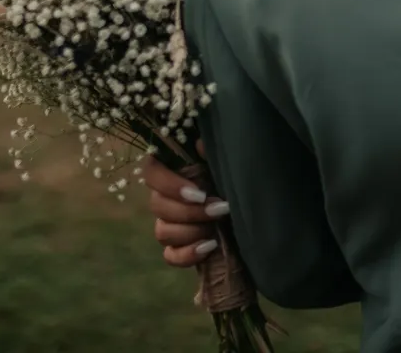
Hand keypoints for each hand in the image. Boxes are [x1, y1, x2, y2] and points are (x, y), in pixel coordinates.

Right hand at [142, 152, 230, 267]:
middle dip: (190, 212)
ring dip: (191, 232)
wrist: (249, 209)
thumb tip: (200, 143)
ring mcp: (168, 225)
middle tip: (220, 210)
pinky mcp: (176, 249)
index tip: (199, 194)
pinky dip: (187, 254)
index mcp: (173, 172)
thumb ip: (211, 151)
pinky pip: (170, 256)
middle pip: (157, 206)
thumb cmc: (234, 179)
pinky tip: (208, 247)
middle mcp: (165, 198)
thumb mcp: (226, 163)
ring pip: (162, 231)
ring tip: (216, 230)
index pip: (151, 172)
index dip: (170, 185)